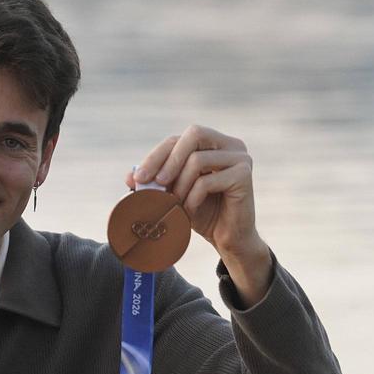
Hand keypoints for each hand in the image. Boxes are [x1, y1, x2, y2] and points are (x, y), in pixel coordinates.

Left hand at [125, 125, 266, 262]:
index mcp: (214, 143)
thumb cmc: (202, 213)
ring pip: (197, 160)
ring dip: (180, 185)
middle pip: (194, 134)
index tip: (138, 178)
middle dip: (169, 159)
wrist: (228, 239)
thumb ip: (155, 182)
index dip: (157, 155)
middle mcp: (231, 145)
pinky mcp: (244, 175)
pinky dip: (192, 198)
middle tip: (155, 184)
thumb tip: (129, 175)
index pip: (180, 139)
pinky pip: (207, 181)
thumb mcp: (174, 194)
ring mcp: (240, 158)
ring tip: (175, 205)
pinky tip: (189, 212)